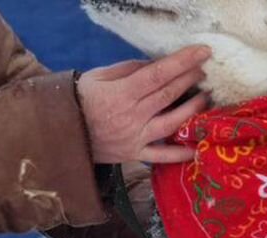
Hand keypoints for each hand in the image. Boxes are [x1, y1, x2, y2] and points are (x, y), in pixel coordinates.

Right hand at [77, 46, 211, 164]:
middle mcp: (132, 116)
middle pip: (168, 96)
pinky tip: (198, 147)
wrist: (59, 130)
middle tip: (205, 71)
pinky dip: (180, 154)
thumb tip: (156, 65)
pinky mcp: (135, 154)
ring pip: (171, 124)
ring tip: (206, 98)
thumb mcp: (99, 76)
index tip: (201, 53)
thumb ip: (129, 69)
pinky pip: (162, 156)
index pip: (158, 75)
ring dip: (193, 110)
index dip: (182, 63)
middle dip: (190, 81)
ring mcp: (135, 137)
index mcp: (122, 93)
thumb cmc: (81, 98)